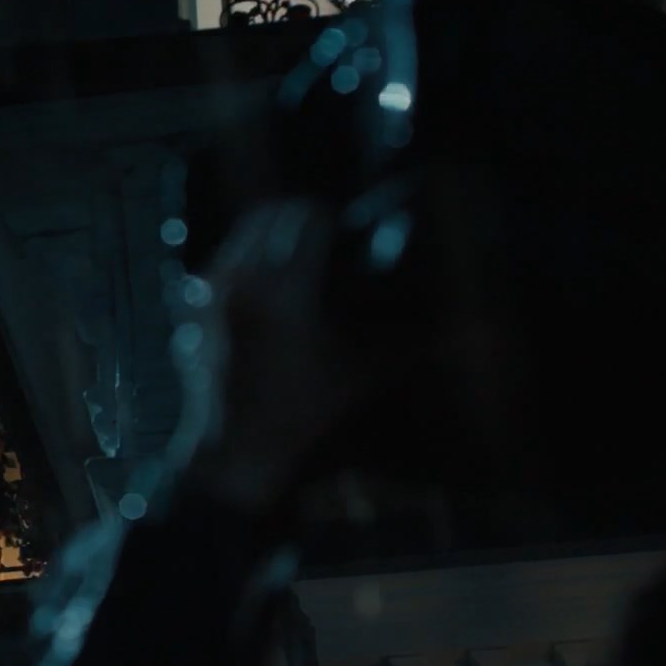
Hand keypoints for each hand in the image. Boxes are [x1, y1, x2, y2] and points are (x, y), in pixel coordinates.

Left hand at [172, 201, 390, 515]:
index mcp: (284, 290)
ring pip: (242, 232)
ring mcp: (208, 292)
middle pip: (271, 212)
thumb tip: (474, 329)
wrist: (232, 453)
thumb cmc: (301, 416)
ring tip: (298, 252)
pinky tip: (267, 282)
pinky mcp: (191, 307)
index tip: (350, 230)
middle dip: (302, 214)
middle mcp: (241, 281)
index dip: (335, 217)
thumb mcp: (361, 374)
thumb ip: (414, 342)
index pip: (309, 216)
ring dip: (272, 231)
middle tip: (326, 232)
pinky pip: (222, 259)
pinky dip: (246, 257)